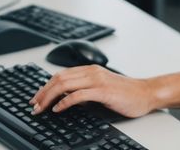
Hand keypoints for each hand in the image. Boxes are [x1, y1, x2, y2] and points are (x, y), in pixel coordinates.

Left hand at [30, 65, 155, 117]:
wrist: (146, 94)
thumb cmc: (126, 93)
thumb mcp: (101, 88)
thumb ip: (84, 90)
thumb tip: (64, 98)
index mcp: (90, 70)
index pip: (61, 74)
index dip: (45, 86)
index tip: (36, 98)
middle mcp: (92, 72)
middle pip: (59, 78)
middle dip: (42, 92)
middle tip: (33, 105)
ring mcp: (97, 80)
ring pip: (65, 84)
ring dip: (49, 97)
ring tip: (41, 108)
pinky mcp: (103, 91)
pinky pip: (78, 95)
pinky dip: (64, 102)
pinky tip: (58, 109)